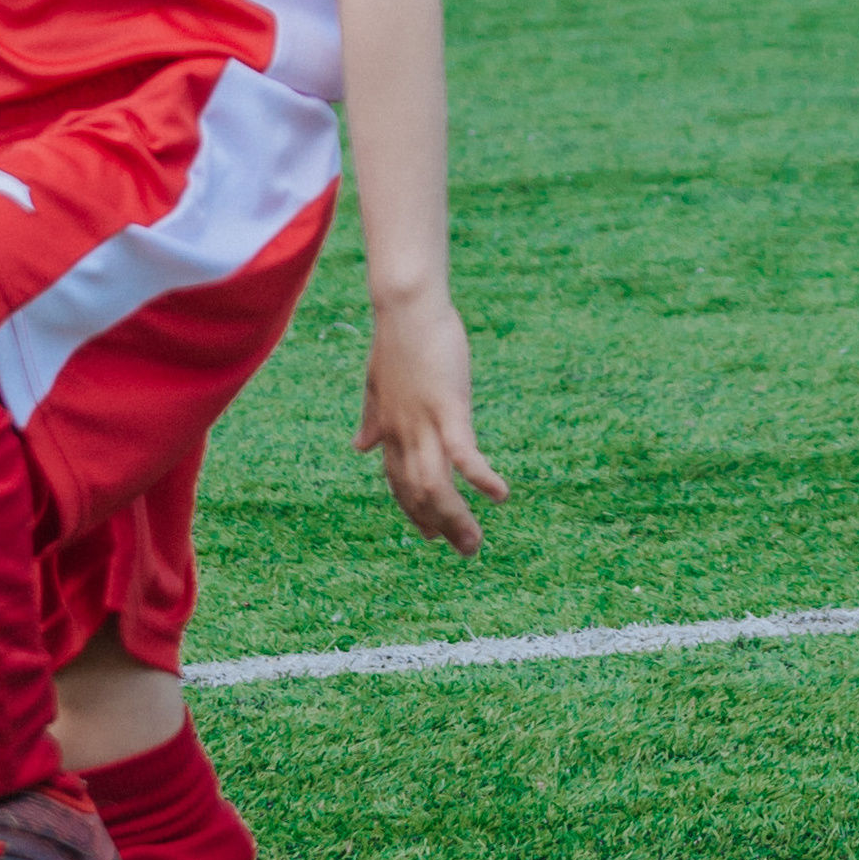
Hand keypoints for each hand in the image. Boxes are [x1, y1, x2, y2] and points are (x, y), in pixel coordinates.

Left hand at [354, 290, 507, 554]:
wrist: (403, 308)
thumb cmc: (396, 341)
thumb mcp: (378, 385)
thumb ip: (372, 418)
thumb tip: (359, 446)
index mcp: (389, 429)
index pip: (398, 482)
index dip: (413, 511)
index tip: (429, 535)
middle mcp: (402, 434)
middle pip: (417, 493)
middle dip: (439, 526)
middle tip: (466, 551)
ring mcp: (423, 423)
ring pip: (434, 484)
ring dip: (455, 518)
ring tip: (476, 543)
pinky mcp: (447, 407)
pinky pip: (462, 451)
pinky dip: (478, 477)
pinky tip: (499, 495)